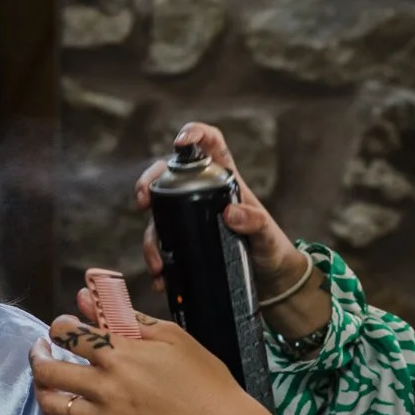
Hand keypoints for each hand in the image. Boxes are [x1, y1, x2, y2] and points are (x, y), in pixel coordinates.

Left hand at [30, 310, 258, 414]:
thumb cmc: (201, 378)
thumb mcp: (171, 336)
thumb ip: (127, 317)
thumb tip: (89, 298)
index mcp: (121, 354)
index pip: (67, 333)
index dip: (60, 326)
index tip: (66, 327)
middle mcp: (106, 385)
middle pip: (48, 369)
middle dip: (38, 354)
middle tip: (43, 350)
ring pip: (50, 402)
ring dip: (42, 387)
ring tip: (48, 379)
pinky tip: (64, 408)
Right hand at [136, 122, 299, 294]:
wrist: (270, 279)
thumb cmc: (271, 248)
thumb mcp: (267, 235)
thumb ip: (255, 222)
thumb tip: (230, 214)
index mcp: (225, 180)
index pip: (210, 144)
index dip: (194, 133)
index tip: (181, 142)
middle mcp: (202, 194)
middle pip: (167, 175)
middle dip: (148, 182)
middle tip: (143, 201)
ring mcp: (190, 218)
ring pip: (159, 216)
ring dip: (150, 238)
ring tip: (157, 264)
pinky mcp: (185, 243)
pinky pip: (163, 248)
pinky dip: (158, 264)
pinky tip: (161, 280)